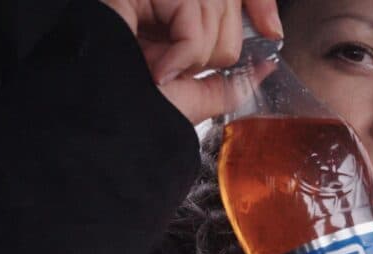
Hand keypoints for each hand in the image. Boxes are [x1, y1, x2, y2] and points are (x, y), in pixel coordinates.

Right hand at [100, 0, 283, 123]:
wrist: (100, 123)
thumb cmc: (134, 113)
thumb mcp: (196, 98)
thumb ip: (231, 80)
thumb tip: (266, 66)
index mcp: (177, 18)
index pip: (228, 3)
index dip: (259, 8)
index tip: (273, 34)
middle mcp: (165, 2)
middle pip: (229, 5)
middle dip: (218, 50)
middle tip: (179, 72)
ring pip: (215, 9)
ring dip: (196, 56)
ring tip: (163, 72)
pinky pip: (191, 12)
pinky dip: (185, 51)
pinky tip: (159, 68)